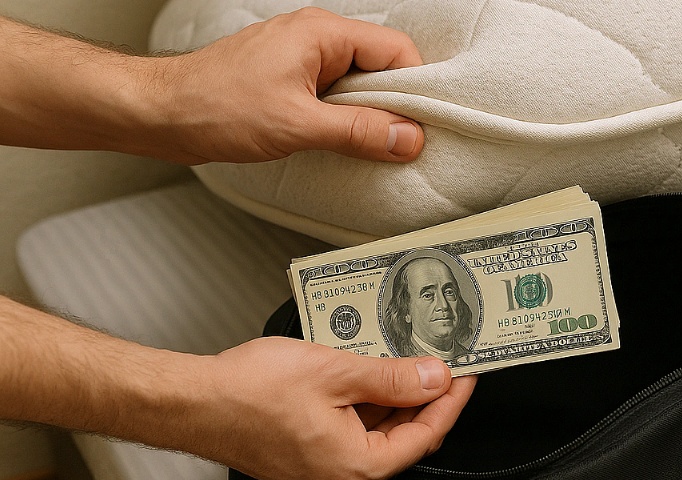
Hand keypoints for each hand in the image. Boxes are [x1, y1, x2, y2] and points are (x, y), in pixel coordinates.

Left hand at [149, 7, 425, 163]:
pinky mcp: (291, 83)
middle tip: (397, 142)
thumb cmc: (215, 106)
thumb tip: (408, 138)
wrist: (162, 113)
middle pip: (381, 67)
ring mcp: (302, 61)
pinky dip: (344, 121)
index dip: (415, 88)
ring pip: (358, 86)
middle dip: (392, 106)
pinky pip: (334, 98)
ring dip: (366, 117)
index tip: (421, 126)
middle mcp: (316, 40)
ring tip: (366, 146)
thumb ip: (358, 132)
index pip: (396, 50)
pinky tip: (342, 144)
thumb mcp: (298, 125)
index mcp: (322, 33)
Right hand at [204, 337, 475, 479]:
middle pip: (404, 438)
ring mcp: (324, 475)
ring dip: (395, 398)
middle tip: (440, 360)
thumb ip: (393, 378)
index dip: (450, 400)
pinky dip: (367, 406)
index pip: (425, 435)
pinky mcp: (310, 461)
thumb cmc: (248, 391)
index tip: (466, 373)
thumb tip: (434, 377)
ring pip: (379, 435)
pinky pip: (354, 435)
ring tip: (405, 358)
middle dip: (424, 397)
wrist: (194, 401)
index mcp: (355, 468)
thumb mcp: (335, 372)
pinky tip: (370, 374)